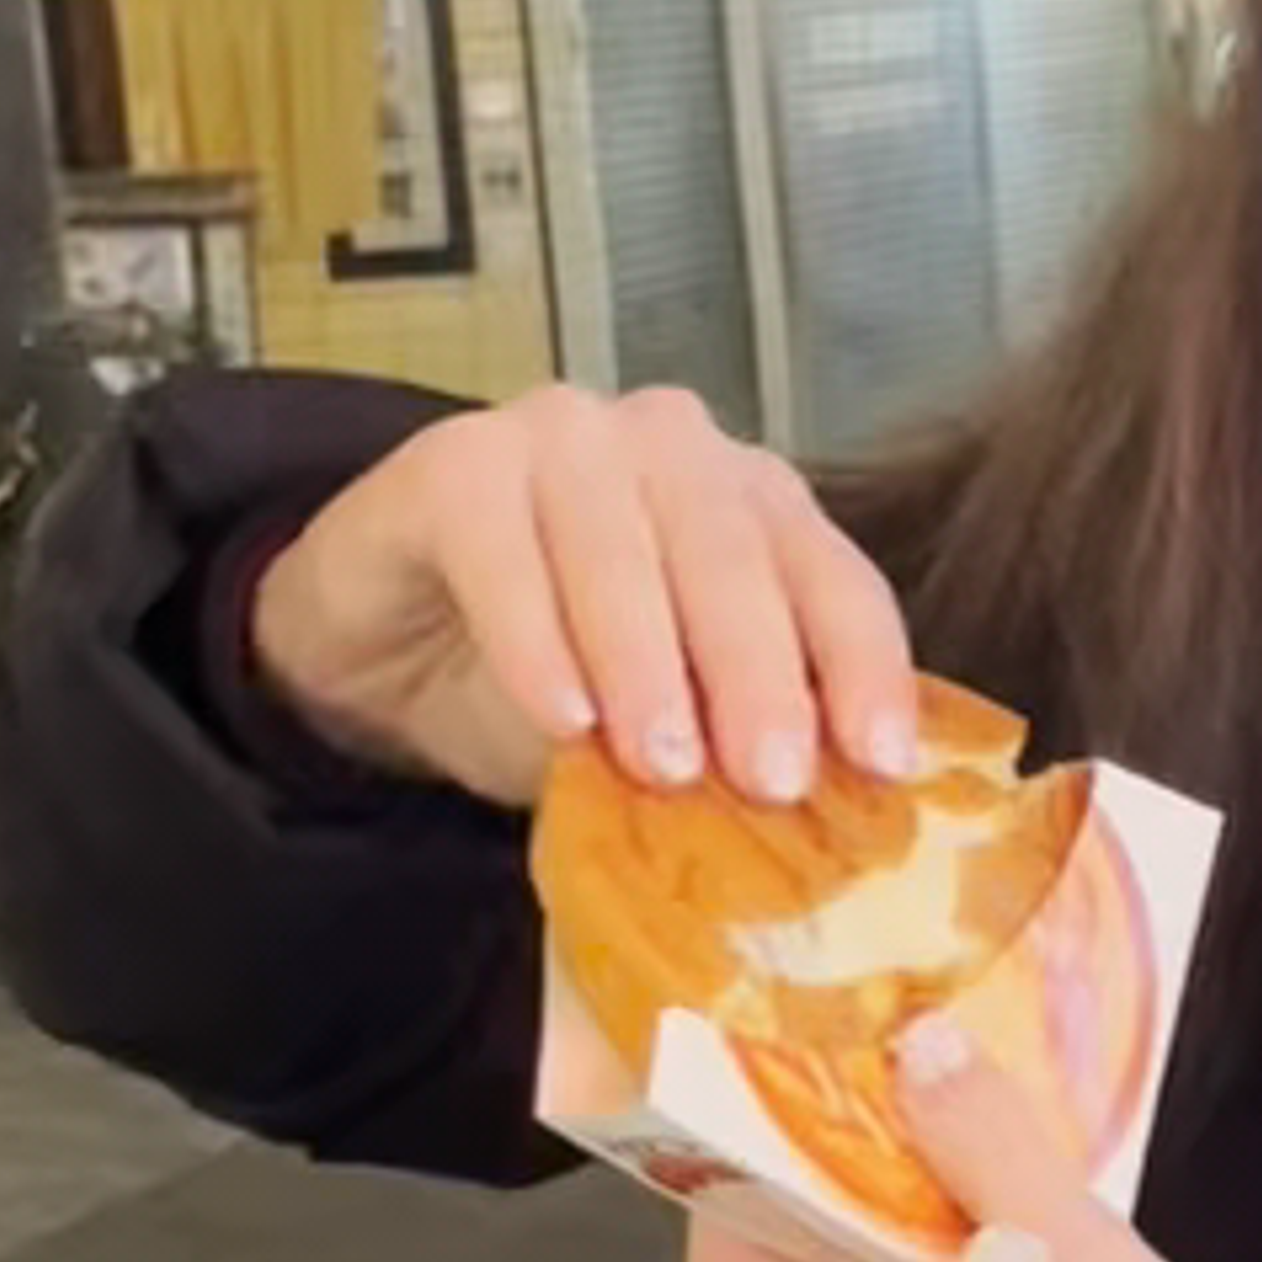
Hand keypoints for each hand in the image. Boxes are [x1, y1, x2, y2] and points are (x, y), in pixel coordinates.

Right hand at [249, 385, 917, 813]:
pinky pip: (506, 549)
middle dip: (759, 674)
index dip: (862, 665)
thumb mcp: (658, 725)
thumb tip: (818, 825)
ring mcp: (563, 436)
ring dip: (649, 664)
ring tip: (664, 768)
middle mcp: (671, 447)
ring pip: (622, 547)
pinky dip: (537, 640)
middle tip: (772, 781)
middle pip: (733, 555)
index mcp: (751, 502)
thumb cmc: (547, 681)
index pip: (831, 575)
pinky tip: (560, 718)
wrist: (381, 647)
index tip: (880, 761)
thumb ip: (730, 745)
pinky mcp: (457, 462)